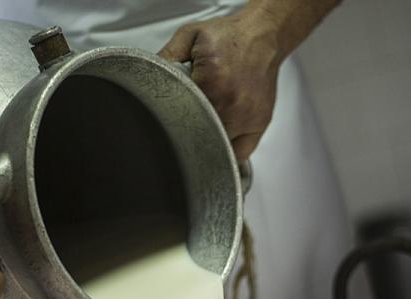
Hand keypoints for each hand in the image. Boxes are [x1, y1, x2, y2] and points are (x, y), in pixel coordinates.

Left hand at [159, 5, 282, 160]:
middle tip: (184, 126)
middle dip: (190, 133)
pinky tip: (220, 141)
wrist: (263, 35)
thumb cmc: (229, 37)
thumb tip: (147, 75)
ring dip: (208, 142)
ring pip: (219, 146)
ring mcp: (247, 117)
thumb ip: (167, 56)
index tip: (169, 123)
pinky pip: (240, 151)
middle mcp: (231, 103)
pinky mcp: (259, 124)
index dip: (173, 123)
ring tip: (202, 129)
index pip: (183, 118)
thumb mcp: (191, 36)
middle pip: (201, 136)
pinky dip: (228, 150)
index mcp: (212, 82)